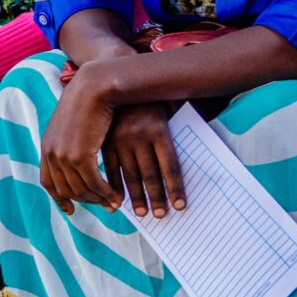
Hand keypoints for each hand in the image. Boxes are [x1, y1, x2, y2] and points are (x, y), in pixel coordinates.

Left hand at [40, 67, 120, 213]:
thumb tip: (77, 160)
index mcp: (47, 146)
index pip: (48, 181)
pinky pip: (93, 183)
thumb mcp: (74, 126)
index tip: (71, 210)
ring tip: (114, 202)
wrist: (93, 87)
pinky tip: (116, 195)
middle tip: (104, 206)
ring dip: (98, 199)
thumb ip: (71, 144)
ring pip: (80, 189)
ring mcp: (63, 156)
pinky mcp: (79, 156)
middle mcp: (51, 153)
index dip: (59, 198)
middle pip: (65, 189)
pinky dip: (105, 193)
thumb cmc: (89, 103)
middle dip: (85, 201)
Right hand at [102, 102, 184, 216]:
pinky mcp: (104, 141)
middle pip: (150, 174)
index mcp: (157, 129)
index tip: (180, 206)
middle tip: (161, 215)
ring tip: (142, 212)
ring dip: (136, 196)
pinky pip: (110, 168)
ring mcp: (117, 139)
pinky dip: (114, 184)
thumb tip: (192, 166)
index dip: (176, 188)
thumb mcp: (167, 113)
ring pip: (129, 175)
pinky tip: (119, 198)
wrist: (118, 80)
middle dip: (156, 197)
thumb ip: (174, 138)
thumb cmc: (152, 101)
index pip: (171, 166)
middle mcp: (137, 135)